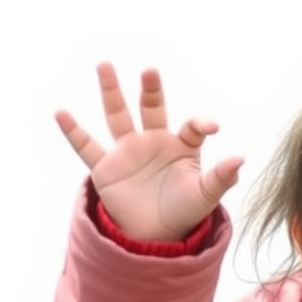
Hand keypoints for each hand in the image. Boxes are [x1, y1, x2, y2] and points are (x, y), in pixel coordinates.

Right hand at [55, 62, 243, 240]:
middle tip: (150, 70)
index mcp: (181, 147)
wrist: (155, 236)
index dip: (201, 124)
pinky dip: (73, 131)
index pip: (191, 127)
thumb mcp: (205, 196)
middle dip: (151, 89)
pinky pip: (86, 146)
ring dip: (111, 91)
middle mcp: (153, 142)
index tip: (211, 127)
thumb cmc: (184, 213)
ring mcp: (128, 152)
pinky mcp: (106, 168)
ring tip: (105, 65)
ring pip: (118, 115)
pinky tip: (61, 112)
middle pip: (152, 108)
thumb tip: (241, 159)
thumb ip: (222, 177)